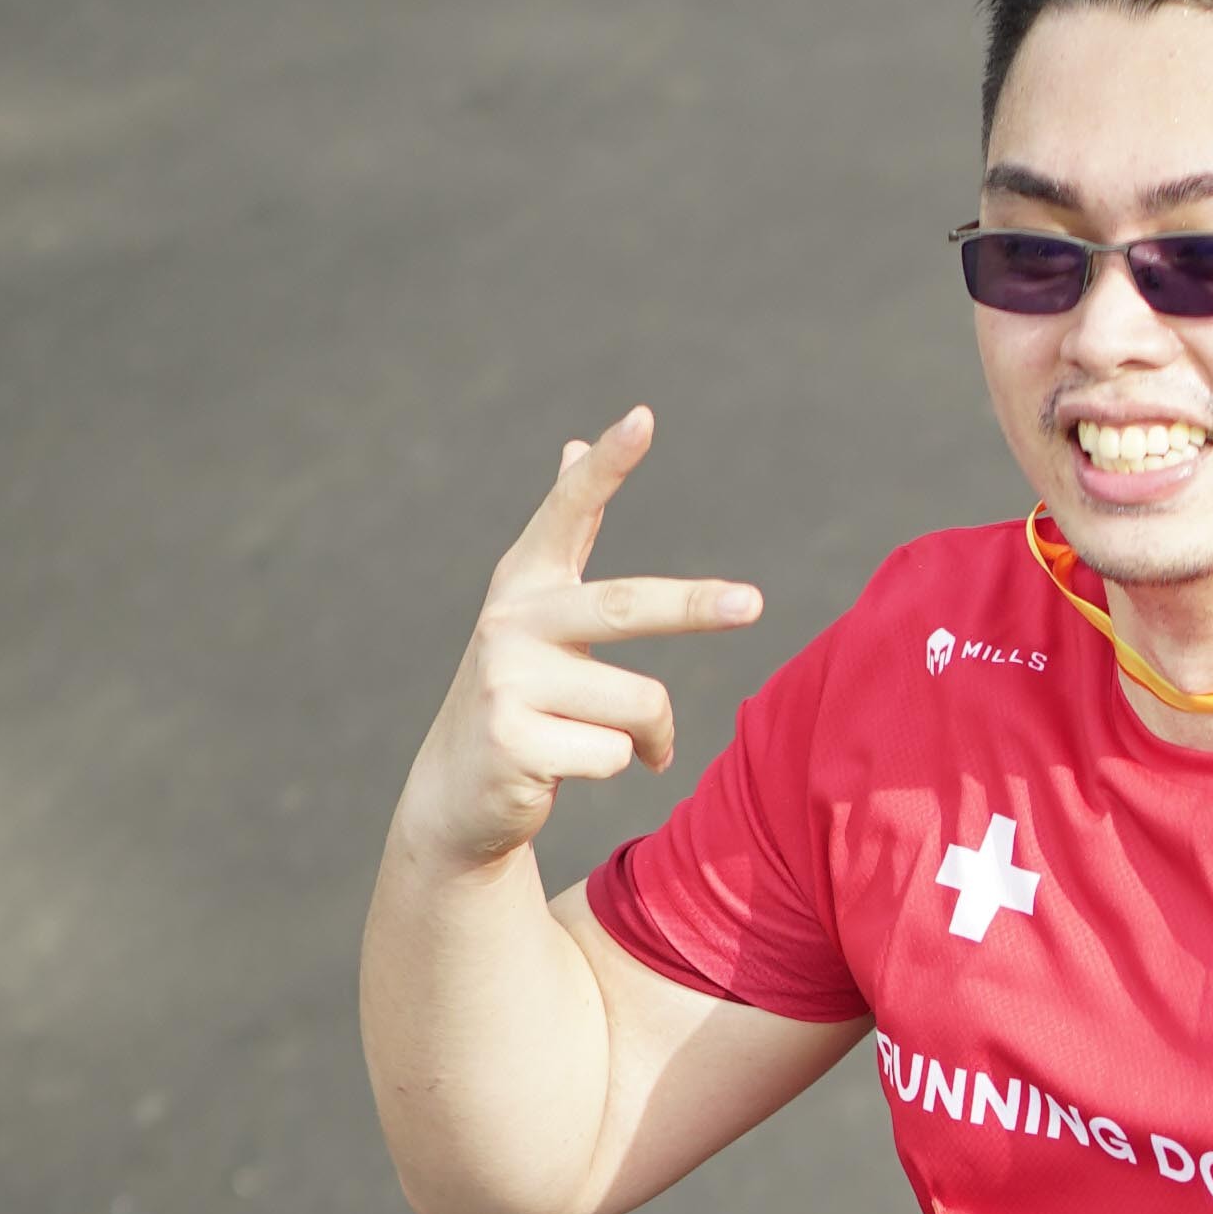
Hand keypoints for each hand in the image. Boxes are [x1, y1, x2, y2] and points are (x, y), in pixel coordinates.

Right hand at [392, 407, 760, 876]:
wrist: (458, 794)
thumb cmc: (518, 693)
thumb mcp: (535, 610)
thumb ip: (562, 533)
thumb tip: (573, 443)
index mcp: (524, 582)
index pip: (568, 510)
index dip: (606, 466)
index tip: (642, 419)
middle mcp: (510, 622)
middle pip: (625, 606)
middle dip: (696, 604)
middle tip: (753, 603)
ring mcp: (506, 681)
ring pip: (640, 703)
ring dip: (652, 736)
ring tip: (621, 745)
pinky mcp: (514, 743)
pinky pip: (618, 753)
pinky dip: (619, 766)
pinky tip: (572, 769)